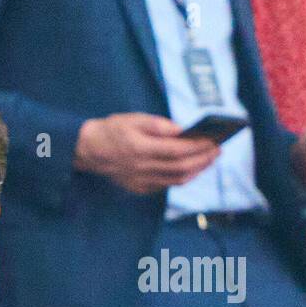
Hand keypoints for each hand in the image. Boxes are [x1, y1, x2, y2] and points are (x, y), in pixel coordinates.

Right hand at [74, 113, 219, 194]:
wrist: (87, 151)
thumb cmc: (111, 131)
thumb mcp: (133, 119)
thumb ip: (158, 125)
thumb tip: (182, 130)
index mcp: (140, 148)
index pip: (177, 150)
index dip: (198, 147)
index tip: (214, 140)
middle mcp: (141, 168)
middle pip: (181, 167)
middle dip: (203, 159)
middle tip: (218, 150)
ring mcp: (140, 181)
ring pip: (176, 180)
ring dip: (197, 171)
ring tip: (210, 160)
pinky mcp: (138, 188)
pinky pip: (166, 185)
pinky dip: (183, 178)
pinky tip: (192, 169)